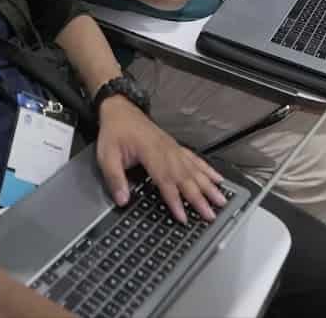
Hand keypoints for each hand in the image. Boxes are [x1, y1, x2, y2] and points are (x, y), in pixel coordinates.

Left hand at [95, 97, 227, 222]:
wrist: (120, 110)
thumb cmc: (114, 131)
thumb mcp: (106, 155)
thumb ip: (114, 178)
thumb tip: (122, 199)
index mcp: (149, 151)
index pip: (165, 179)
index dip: (174, 200)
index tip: (182, 216)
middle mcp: (166, 149)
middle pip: (185, 177)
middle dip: (199, 198)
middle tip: (210, 214)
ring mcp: (173, 148)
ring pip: (194, 169)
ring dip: (208, 186)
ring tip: (220, 200)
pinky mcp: (175, 147)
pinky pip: (194, 159)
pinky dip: (207, 170)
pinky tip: (217, 179)